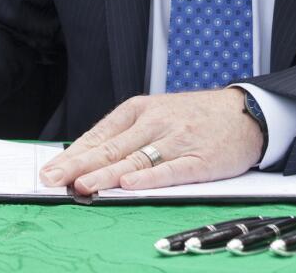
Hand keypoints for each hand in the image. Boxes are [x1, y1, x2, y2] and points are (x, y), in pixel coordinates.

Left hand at [38, 89, 262, 194]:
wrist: (246, 112)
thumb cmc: (196, 116)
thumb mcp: (157, 114)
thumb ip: (126, 135)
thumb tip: (86, 159)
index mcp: (140, 109)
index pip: (100, 135)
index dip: (73, 155)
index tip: (49, 171)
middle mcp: (155, 122)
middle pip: (111, 148)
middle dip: (78, 166)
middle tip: (53, 180)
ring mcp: (177, 140)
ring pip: (135, 160)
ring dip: (106, 175)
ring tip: (82, 186)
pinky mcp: (199, 159)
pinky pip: (170, 170)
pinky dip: (149, 178)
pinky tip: (130, 184)